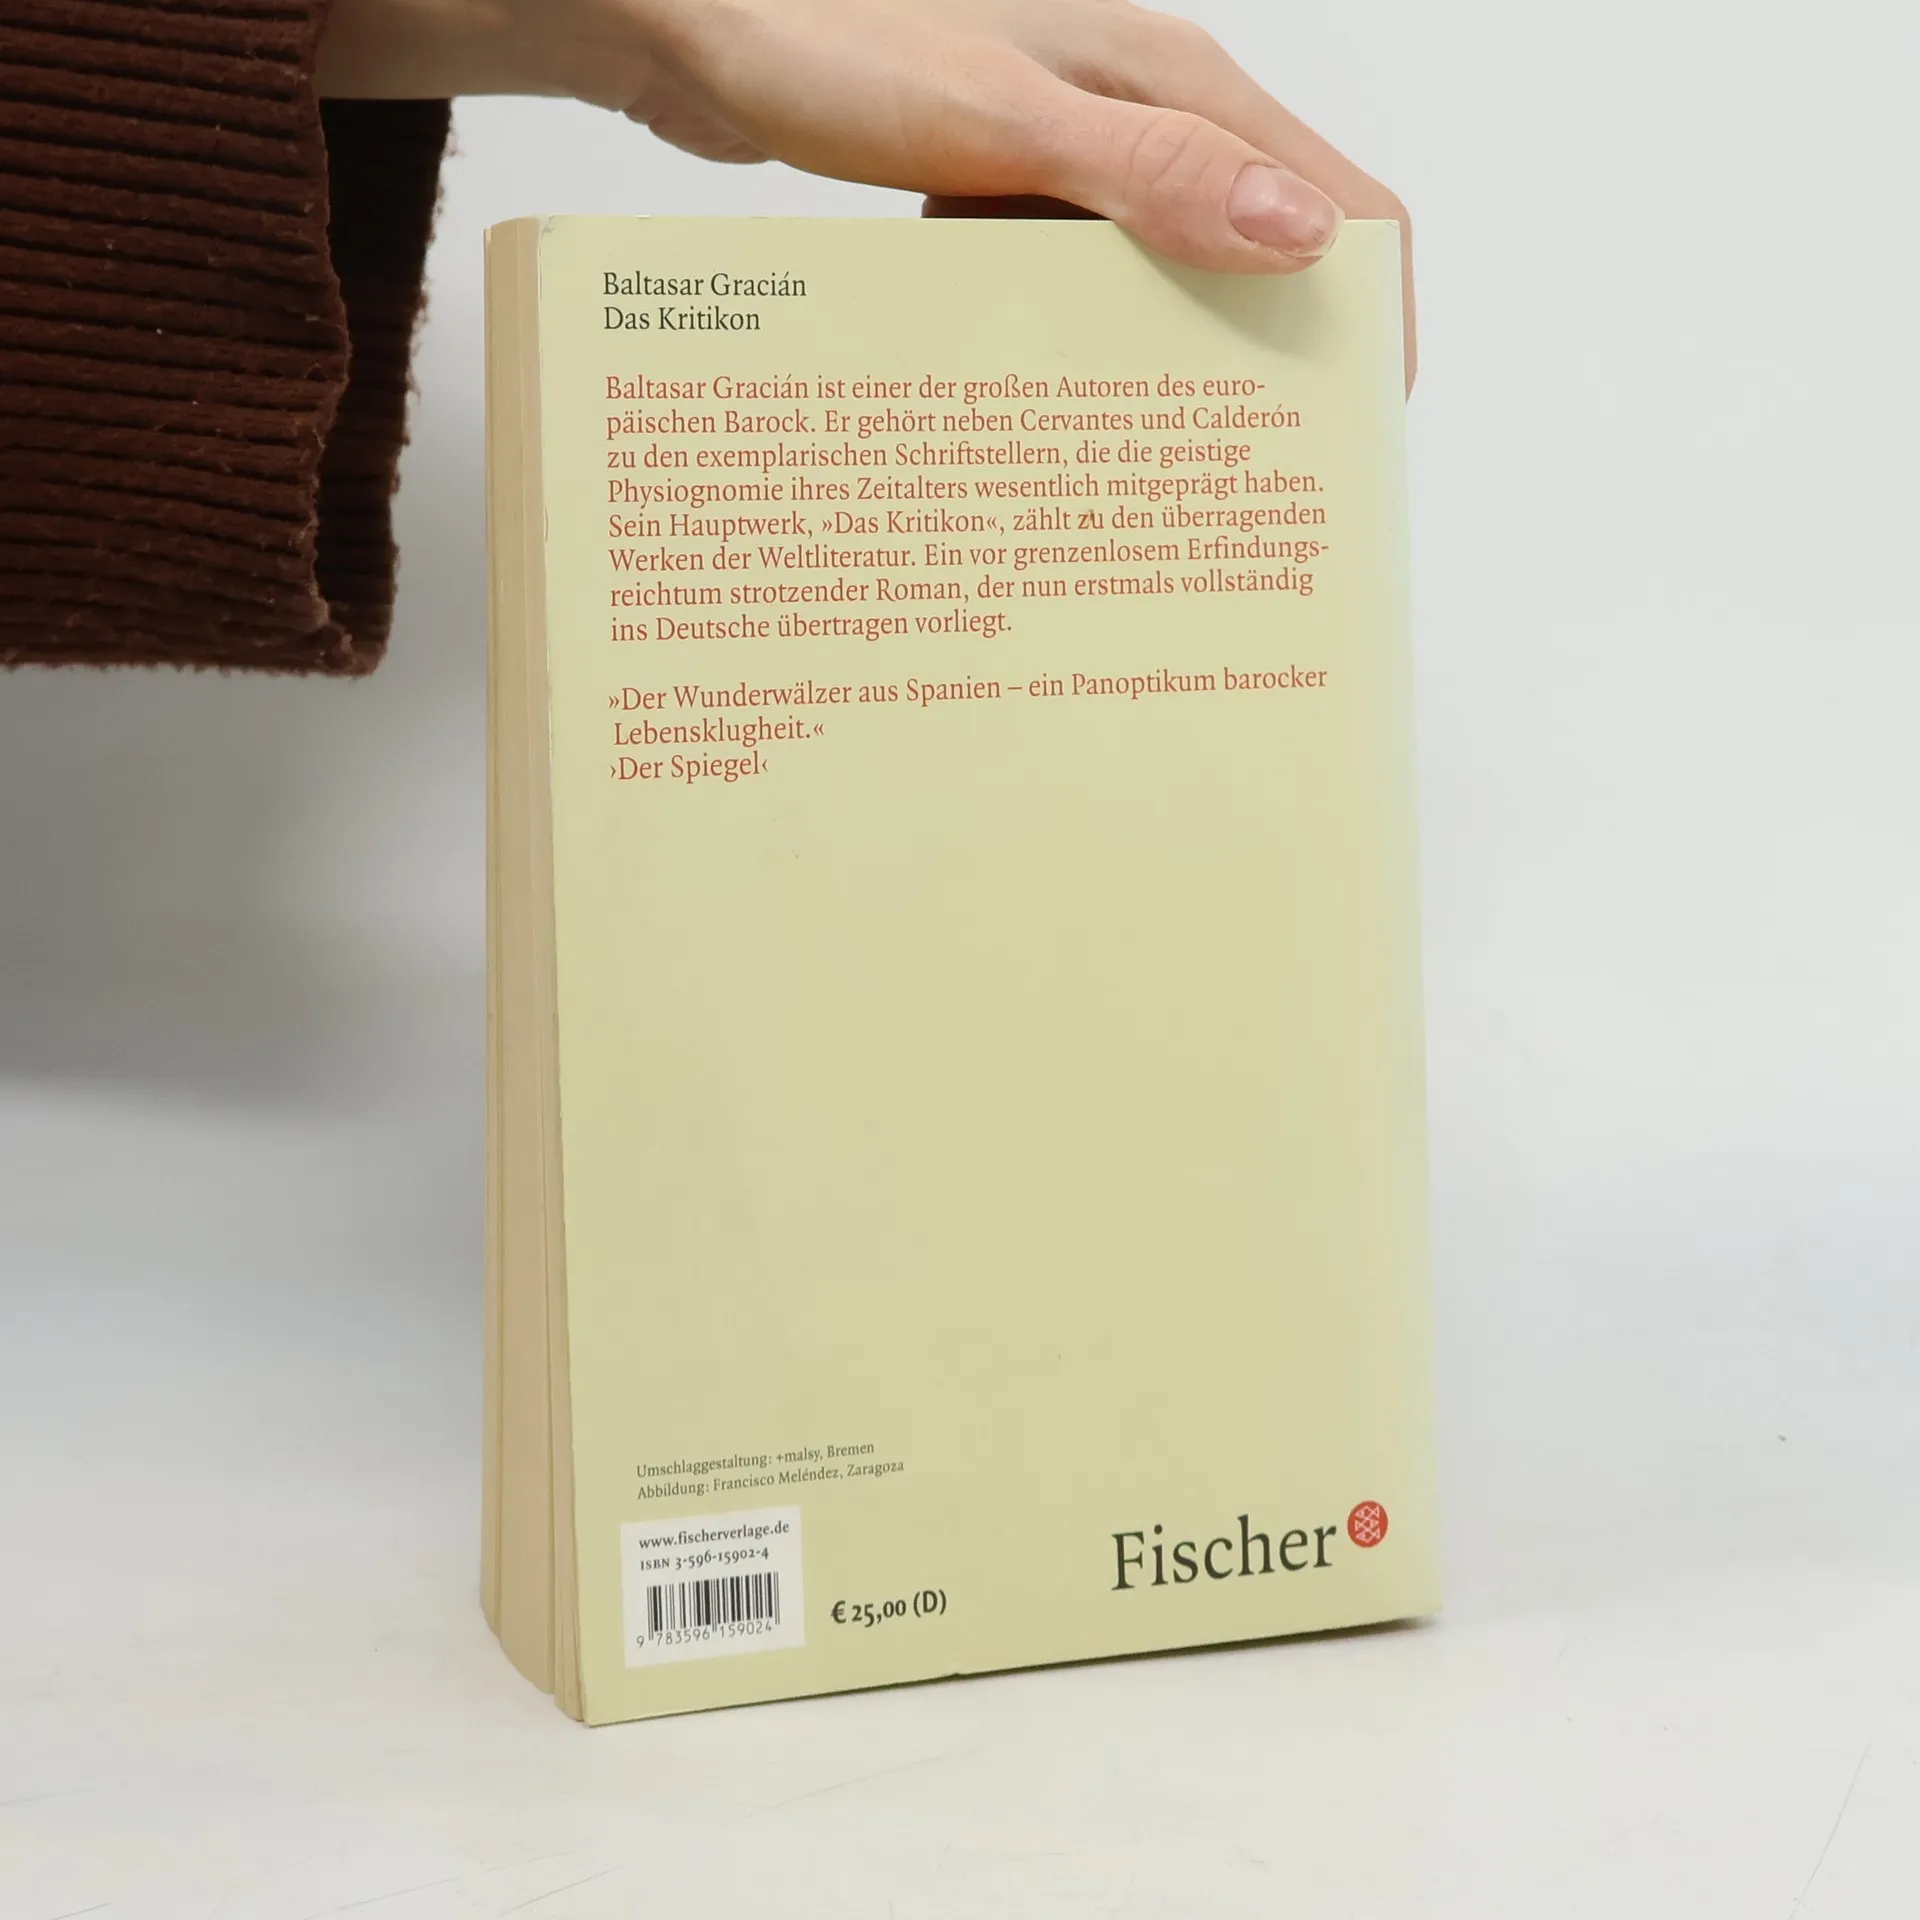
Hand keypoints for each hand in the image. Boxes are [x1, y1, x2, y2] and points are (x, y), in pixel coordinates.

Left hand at [318, 0, 1415, 385]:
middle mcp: (1141, 110)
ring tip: (1134, 462)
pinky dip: (1064, 333)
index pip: (1335, 202)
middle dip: (1258, 356)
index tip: (1347, 430)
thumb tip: (1301, 241)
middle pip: (1252, 249)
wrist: (697, 25)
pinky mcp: (1003, 184)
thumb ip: (1153, 176)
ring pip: (1155, 271)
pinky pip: (1066, 274)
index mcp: (1176, 83)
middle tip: (1231, 477)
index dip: (1361, 314)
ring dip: (1152, 355)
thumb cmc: (834, 44)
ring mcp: (1069, 148)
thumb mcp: (1006, 123)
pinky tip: (1033, 394)